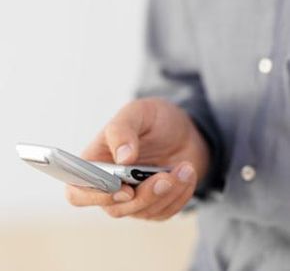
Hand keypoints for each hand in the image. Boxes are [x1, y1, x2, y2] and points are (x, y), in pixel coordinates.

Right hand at [66, 98, 209, 220]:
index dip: (95, 196)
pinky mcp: (154, 203)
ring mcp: (133, 197)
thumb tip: (122, 158)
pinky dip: (179, 195)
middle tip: (164, 177)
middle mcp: (110, 185)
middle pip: (115, 208)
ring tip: (184, 167)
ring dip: (167, 192)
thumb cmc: (154, 119)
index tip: (123, 187)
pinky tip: (187, 173)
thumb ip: (122, 130)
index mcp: (96, 163)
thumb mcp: (137, 112)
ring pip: (143, 212)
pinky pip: (165, 211)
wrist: (183, 130)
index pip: (79, 191)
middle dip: (144, 195)